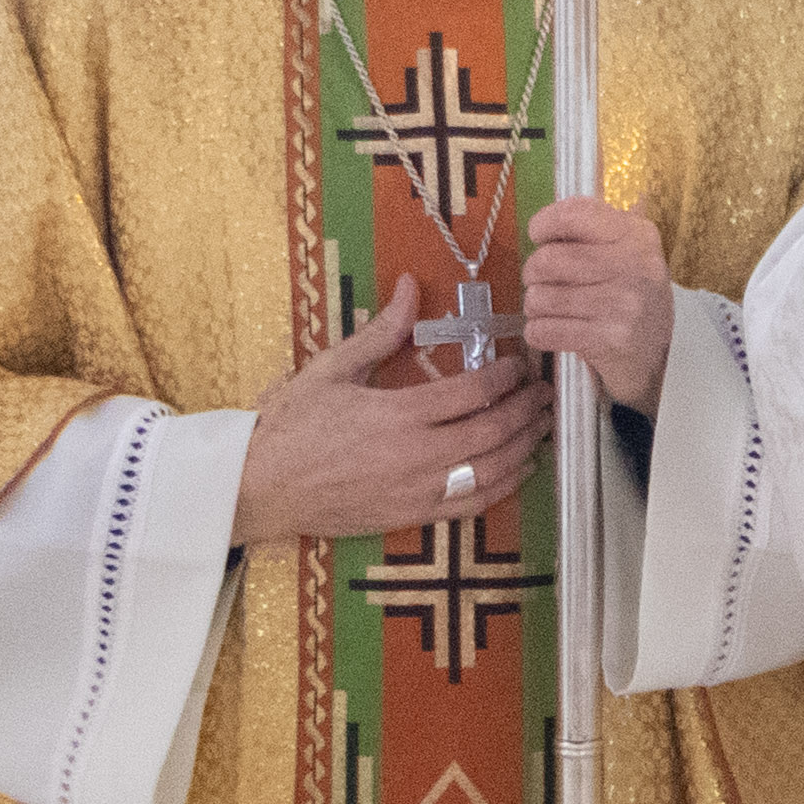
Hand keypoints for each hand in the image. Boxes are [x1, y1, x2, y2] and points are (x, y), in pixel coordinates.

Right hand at [232, 281, 554, 543]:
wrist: (258, 487)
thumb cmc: (289, 425)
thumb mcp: (332, 369)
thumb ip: (382, 331)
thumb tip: (411, 286)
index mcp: (399, 414)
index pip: (474, 393)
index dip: (507, 378)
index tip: (521, 364)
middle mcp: (416, 456)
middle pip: (494, 433)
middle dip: (528, 410)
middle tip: (546, 392)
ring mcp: (416, 492)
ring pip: (491, 472)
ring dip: (525, 447)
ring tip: (543, 426)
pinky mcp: (410, 517)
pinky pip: (471, 506)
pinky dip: (502, 487)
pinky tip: (518, 470)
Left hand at [513, 198, 676, 408]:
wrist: (658, 355)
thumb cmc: (631, 298)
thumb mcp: (629, 254)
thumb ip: (595, 229)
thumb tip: (551, 215)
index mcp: (638, 236)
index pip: (577, 214)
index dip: (546, 223)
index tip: (540, 236)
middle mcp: (635, 265)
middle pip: (548, 259)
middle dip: (533, 274)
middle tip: (543, 282)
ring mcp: (623, 304)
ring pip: (541, 297)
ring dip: (535, 306)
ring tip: (552, 309)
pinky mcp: (609, 339)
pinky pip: (544, 330)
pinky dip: (538, 332)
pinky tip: (554, 330)